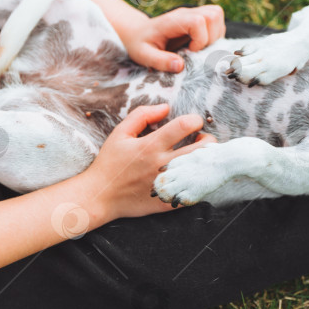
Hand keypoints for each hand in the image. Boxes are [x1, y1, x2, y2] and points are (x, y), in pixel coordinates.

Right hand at [81, 104, 215, 221]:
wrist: (99, 197)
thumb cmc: (110, 163)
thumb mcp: (120, 133)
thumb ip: (142, 115)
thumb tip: (166, 107)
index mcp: (150, 146)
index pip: (184, 126)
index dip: (195, 120)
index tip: (194, 122)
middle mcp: (161, 164)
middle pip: (201, 148)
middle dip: (208, 139)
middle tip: (202, 139)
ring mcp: (166, 183)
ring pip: (200, 169)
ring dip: (205, 159)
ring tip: (199, 155)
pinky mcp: (168, 201)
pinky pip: (193, 190)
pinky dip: (198, 180)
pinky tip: (192, 174)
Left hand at [119, 6, 225, 72]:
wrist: (136, 33)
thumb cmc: (140, 44)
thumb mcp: (144, 56)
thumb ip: (160, 61)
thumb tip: (180, 66)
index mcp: (173, 21)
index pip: (198, 21)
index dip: (201, 39)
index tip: (190, 52)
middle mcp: (185, 13)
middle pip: (213, 14)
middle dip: (212, 37)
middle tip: (198, 51)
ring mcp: (193, 13)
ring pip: (217, 15)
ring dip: (215, 35)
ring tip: (200, 48)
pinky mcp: (198, 17)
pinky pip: (217, 20)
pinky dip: (215, 34)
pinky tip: (202, 44)